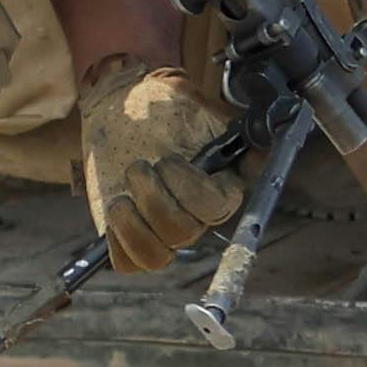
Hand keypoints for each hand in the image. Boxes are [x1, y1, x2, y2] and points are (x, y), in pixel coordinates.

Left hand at [82, 63, 242, 270]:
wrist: (124, 110)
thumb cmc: (162, 105)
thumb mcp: (193, 103)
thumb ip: (220, 121)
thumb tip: (250, 137)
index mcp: (220, 184)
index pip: (218, 206)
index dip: (191, 191)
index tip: (168, 160)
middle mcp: (197, 216)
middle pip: (182, 233)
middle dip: (152, 199)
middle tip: (137, 167)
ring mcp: (165, 231)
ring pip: (156, 256)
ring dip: (132, 225)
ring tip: (120, 197)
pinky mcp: (134, 237)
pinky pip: (129, 263)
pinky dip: (118, 242)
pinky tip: (116, 213)